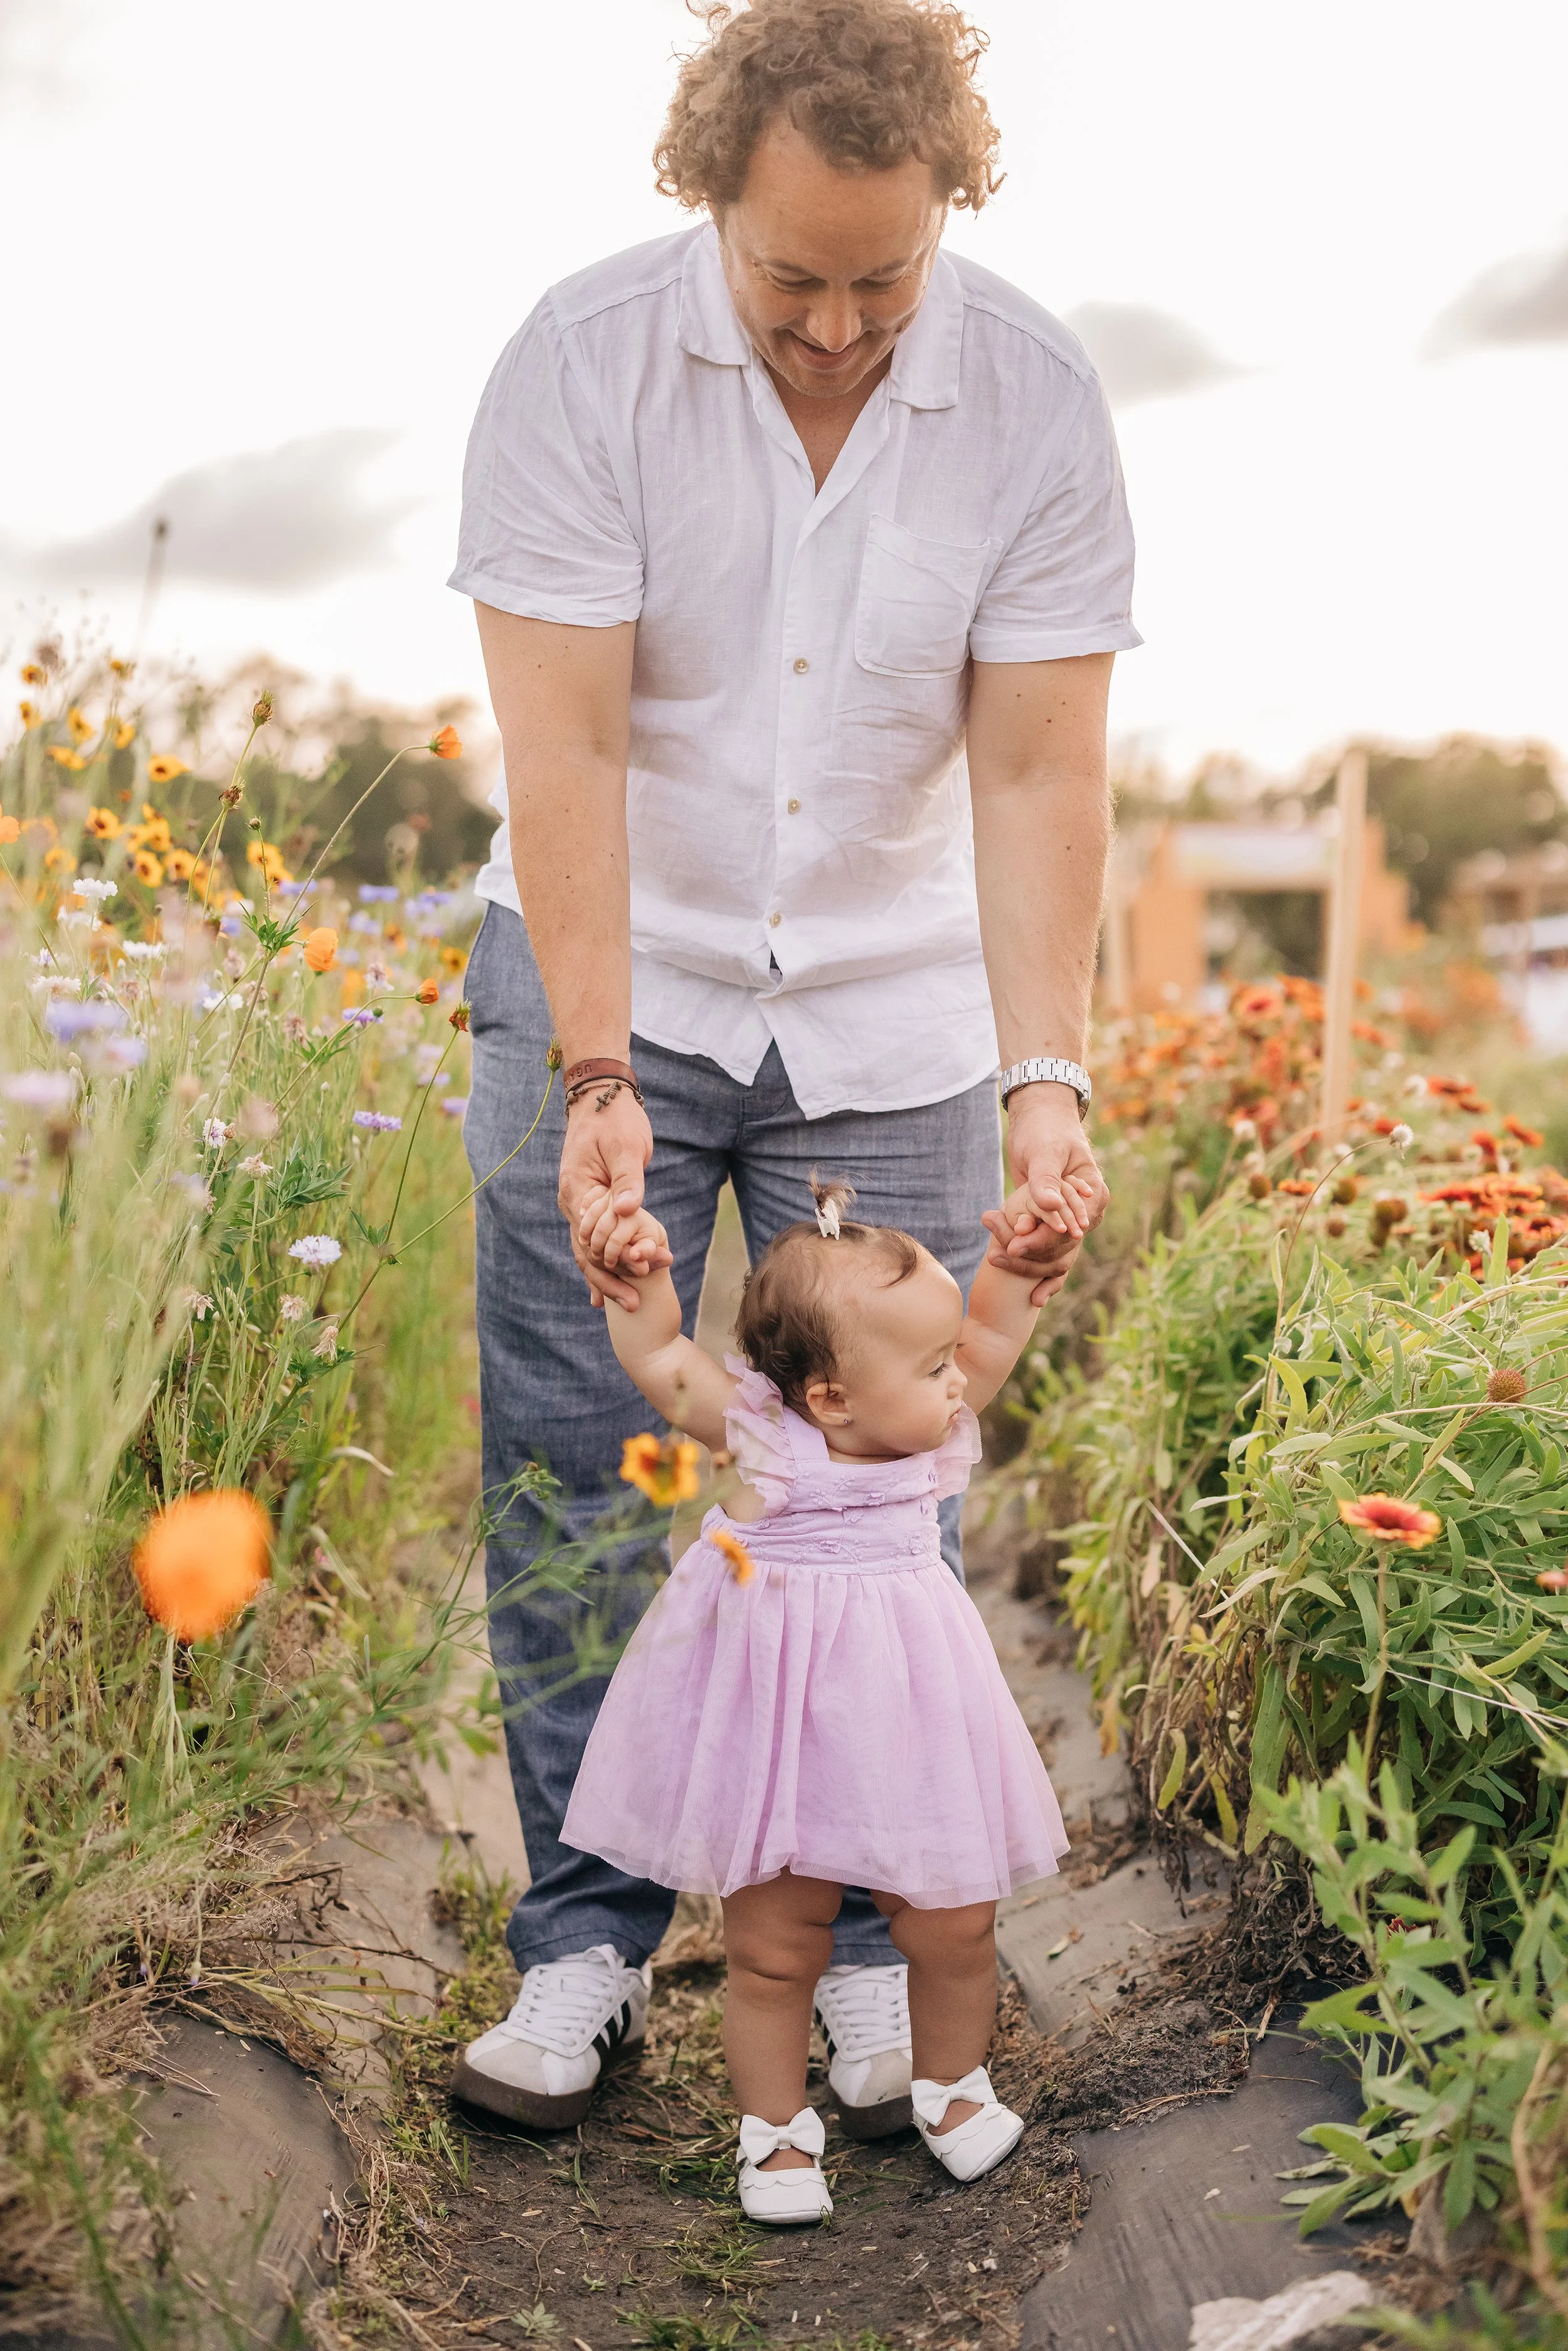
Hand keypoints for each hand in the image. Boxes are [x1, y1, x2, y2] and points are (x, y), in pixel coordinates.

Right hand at [558, 1088, 657, 1307]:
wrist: (601, 1096)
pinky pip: (592, 1238)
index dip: (617, 1260)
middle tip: (636, 1304)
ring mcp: (577, 1204)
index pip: (592, 1238)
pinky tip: (609, 1286)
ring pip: (588, 1249)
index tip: (643, 1275)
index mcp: (577, 1191)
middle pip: (586, 1252)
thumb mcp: (627, 1148)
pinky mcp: (589, 1202)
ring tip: (629, 1302)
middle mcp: (571, 1202)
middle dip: (611, 1279)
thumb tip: (630, 1211)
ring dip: (608, 1274)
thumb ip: (628, 1182)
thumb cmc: (616, 1119)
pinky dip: (603, 1260)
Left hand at [986, 1084, 1109, 1306]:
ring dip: (1028, 1263)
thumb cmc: (1045, 1130)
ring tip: (996, 1261)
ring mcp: (1071, 1220)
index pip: (1072, 1228)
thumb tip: (1050, 1206)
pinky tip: (1029, 1294)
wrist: (1039, 1120)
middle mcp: (1087, 1212)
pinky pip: (1048, 1251)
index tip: (1015, 1246)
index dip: (1044, 1239)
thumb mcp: (1044, 1151)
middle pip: (1063, 1246)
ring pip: (1055, 1254)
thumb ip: (1047, 1179)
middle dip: (1031, 1254)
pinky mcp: (1053, 1224)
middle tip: (998, 1256)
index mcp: (1094, 1194)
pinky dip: (1035, 1266)